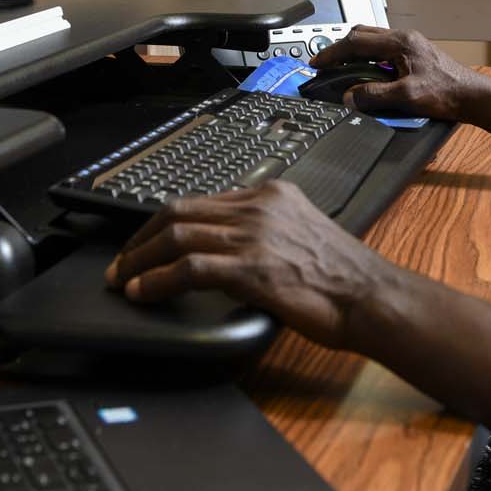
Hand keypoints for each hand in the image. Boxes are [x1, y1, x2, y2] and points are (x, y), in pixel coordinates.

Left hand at [104, 182, 394, 347]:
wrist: (370, 296)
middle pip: (179, 213)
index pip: (201, 201)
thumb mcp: (301, 233)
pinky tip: (143, 292)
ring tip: (123, 280)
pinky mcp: (252, 268)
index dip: (163, 224)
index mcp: (271, 194)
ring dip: (140, 261)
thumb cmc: (341, 276)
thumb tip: (227, 249)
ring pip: (177, 237)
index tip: (145, 244)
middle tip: (121, 264)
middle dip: (141, 239)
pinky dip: (158, 280)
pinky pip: (189, 268)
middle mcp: (259, 207)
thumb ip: (265, 231)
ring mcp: (255, 235)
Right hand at [310, 26, 482, 120]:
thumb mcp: (406, 96)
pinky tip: (366, 72)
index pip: (356, 41)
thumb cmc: (446, 93)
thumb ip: (374, 95)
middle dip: (341, 49)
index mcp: (400, 42)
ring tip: (342, 68)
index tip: (318, 63)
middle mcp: (404, 38)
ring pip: (373, 40)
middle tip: (327, 65)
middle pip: (362, 35)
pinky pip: (383, 48)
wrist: (472, 96)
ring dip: (355, 52)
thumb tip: (349, 97)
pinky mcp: (414, 53)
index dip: (333, 53)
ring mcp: (410, 44)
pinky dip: (368, 57)